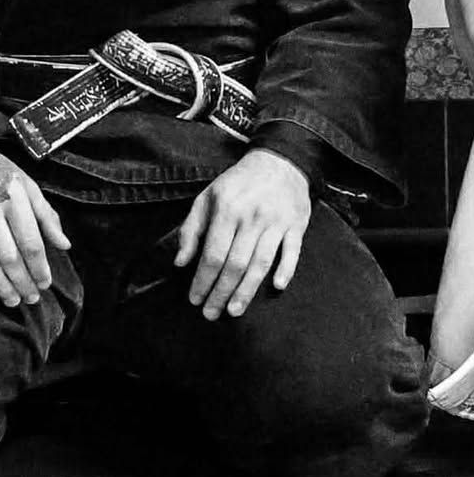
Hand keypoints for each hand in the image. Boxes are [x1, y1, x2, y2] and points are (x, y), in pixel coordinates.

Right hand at [0, 145, 70, 303]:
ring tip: (13, 300)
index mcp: (15, 200)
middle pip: (10, 257)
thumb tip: (64, 244)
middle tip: (32, 298)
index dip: (40, 267)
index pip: (31, 242)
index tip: (45, 283)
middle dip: (23, 281)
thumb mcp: (27, 185)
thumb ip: (46, 215)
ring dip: (2, 285)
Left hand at [174, 149, 310, 321]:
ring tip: (234, 311)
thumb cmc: (238, 183)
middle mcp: (251, 217)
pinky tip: (277, 287)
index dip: (202, 280)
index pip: (213, 253)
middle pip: (235, 264)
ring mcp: (276, 222)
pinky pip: (292, 252)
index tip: (194, 299)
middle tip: (210, 314)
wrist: (279, 161)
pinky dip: (286, 269)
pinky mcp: (296, 225)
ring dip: (247, 290)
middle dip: (221, 293)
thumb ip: (191, 229)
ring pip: (260, 263)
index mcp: (227, 209)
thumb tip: (180, 262)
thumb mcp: (208, 197)